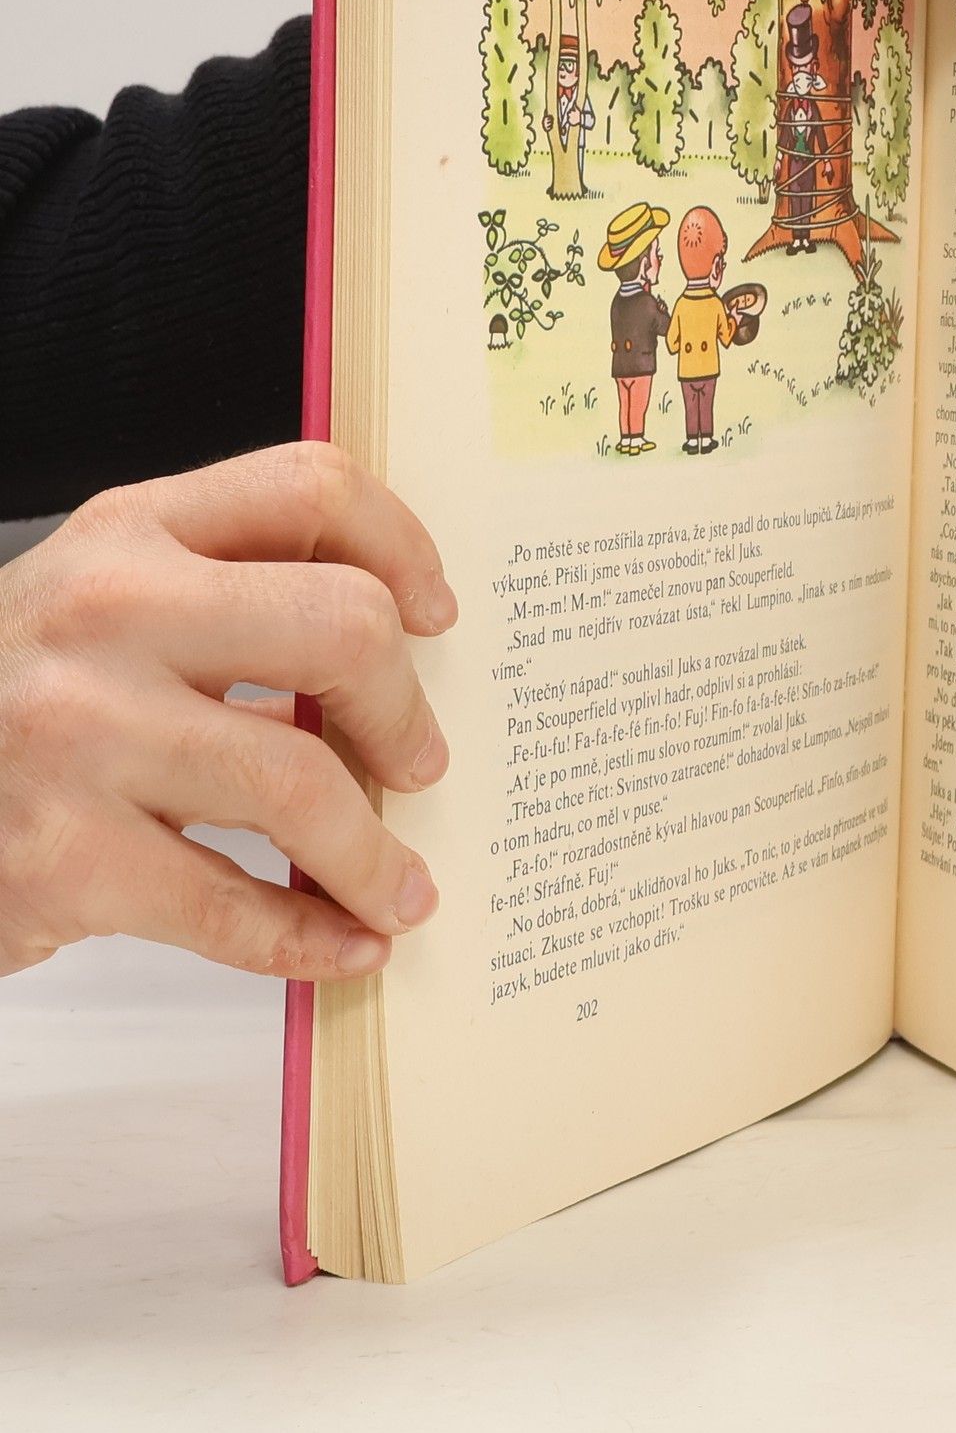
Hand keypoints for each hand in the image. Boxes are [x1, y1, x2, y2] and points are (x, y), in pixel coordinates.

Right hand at [0, 443, 456, 981]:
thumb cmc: (14, 699)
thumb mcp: (103, 606)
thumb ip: (228, 597)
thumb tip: (397, 664)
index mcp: (131, 534)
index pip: (308, 489)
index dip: (403, 549)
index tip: (436, 615)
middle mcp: (106, 614)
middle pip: (341, 628)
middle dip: (404, 712)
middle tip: (419, 763)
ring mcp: (79, 733)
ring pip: (300, 784)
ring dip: (374, 856)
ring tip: (401, 889)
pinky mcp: (62, 856)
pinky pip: (231, 906)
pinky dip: (308, 937)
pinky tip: (345, 943)